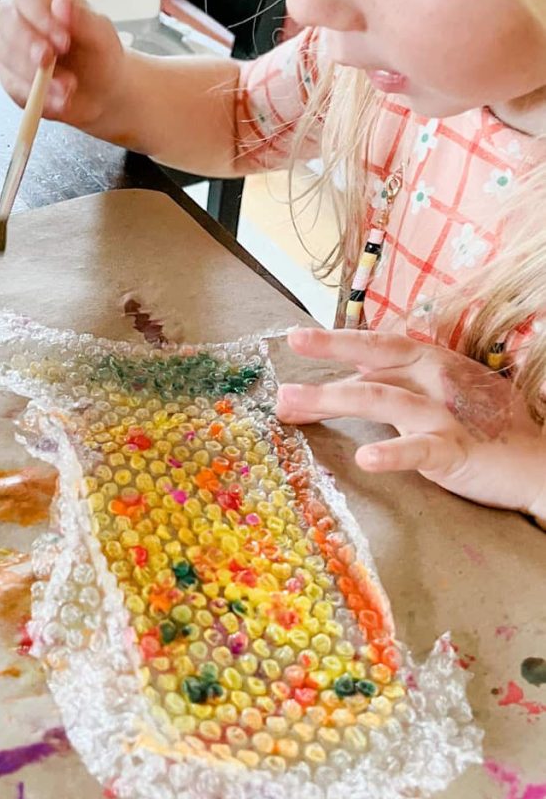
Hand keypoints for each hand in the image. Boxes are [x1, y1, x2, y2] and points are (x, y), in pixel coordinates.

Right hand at [0, 0, 125, 128]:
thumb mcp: (101, 35)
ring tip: (68, 87)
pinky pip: (16, 88)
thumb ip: (83, 18)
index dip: (41, 18)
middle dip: (29, 44)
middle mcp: (21, 19)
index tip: (63, 40)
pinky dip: (39, 98)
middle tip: (50, 61)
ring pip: (9, 57)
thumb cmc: (99, 56)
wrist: (102, 92)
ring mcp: (11, 49)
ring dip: (38, 76)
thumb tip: (61, 3)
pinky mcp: (12, 79)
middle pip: (7, 21)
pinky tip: (59, 101)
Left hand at [277, 327, 545, 516]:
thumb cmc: (485, 423)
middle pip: (369, 370)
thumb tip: (351, 367)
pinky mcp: (455, 450)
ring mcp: (444, 414)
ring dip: (333, 401)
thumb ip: (397, 379)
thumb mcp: (440, 389)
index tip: (295, 339)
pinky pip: (419, 450)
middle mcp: (435, 380)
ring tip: (293, 408)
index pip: (376, 346)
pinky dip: (393, 452)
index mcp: (430, 362)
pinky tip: (366, 457)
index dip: (335, 341)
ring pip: (382, 400)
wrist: (537, 459)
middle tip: (278, 385)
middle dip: (320, 374)